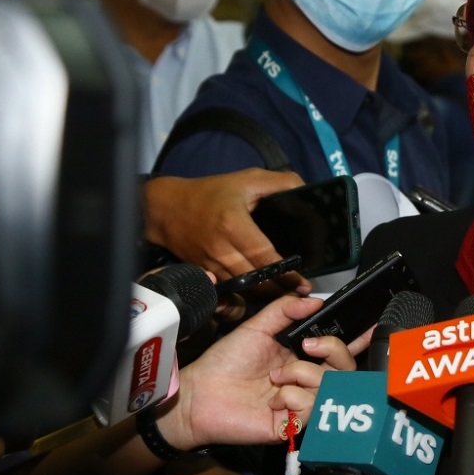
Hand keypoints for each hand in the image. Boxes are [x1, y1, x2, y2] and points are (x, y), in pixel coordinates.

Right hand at [142, 170, 308, 290]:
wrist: (166, 207)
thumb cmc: (210, 193)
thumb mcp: (248, 179)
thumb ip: (281, 183)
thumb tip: (307, 194)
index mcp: (234, 225)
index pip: (265, 257)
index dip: (286, 273)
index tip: (303, 282)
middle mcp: (221, 250)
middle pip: (256, 281)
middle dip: (280, 289)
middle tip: (300, 291)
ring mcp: (211, 266)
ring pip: (244, 290)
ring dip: (266, 295)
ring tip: (286, 294)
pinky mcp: (204, 274)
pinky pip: (230, 292)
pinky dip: (247, 295)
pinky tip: (262, 293)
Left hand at [157, 294, 371, 450]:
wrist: (200, 392)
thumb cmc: (225, 362)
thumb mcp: (257, 327)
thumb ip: (285, 310)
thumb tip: (314, 300)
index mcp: (301, 357)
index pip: (339, 349)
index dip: (359, 339)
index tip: (372, 327)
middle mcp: (306, 380)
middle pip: (346, 368)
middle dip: (334, 350)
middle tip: (307, 346)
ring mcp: (301, 404)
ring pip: (330, 387)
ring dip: (303, 374)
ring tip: (277, 376)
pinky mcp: (293, 425)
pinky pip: (312, 409)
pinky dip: (294, 398)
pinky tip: (274, 399)